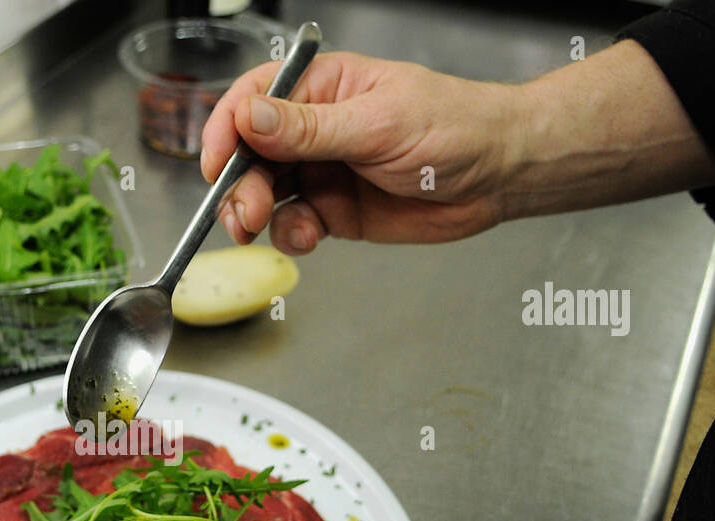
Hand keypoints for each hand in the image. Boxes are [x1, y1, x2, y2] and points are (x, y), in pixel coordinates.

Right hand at [200, 51, 520, 250]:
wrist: (498, 175)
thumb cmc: (454, 127)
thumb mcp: (378, 124)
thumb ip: (309, 129)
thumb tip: (250, 118)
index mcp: (321, 88)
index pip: (253, 101)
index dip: (225, 132)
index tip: (216, 166)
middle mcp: (313, 129)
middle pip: (249, 155)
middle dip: (239, 186)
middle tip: (245, 213)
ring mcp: (321, 171)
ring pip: (265, 193)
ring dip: (257, 214)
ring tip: (263, 227)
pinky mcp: (333, 211)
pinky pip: (294, 224)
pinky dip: (290, 236)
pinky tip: (307, 238)